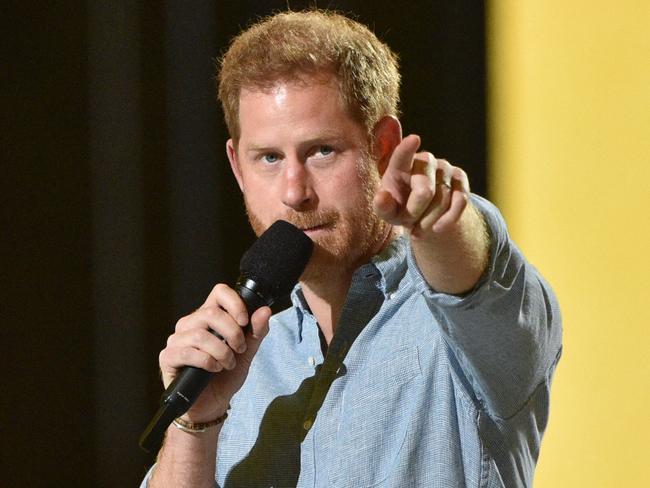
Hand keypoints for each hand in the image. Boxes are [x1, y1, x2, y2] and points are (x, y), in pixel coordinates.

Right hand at [158, 284, 271, 421]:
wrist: (212, 404)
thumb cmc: (227, 375)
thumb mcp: (247, 353)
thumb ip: (256, 332)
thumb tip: (265, 310)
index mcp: (209, 316)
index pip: (219, 292)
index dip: (234, 303)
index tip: (244, 322)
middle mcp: (191, 323)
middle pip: (211, 313)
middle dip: (232, 333)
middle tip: (239, 350)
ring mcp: (177, 339)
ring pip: (200, 334)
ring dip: (221, 351)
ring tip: (228, 363)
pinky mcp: (168, 357)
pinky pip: (186, 352)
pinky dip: (206, 361)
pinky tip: (213, 369)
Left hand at [373, 134, 469, 237]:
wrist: (423, 214)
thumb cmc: (400, 207)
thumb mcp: (388, 211)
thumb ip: (382, 206)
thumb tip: (381, 197)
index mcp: (400, 165)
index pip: (402, 156)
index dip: (408, 148)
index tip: (414, 139)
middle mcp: (424, 161)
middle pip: (425, 191)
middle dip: (416, 212)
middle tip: (407, 224)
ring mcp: (445, 167)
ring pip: (443, 199)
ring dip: (430, 221)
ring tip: (418, 230)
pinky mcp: (461, 178)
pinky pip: (461, 201)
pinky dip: (449, 219)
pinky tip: (437, 228)